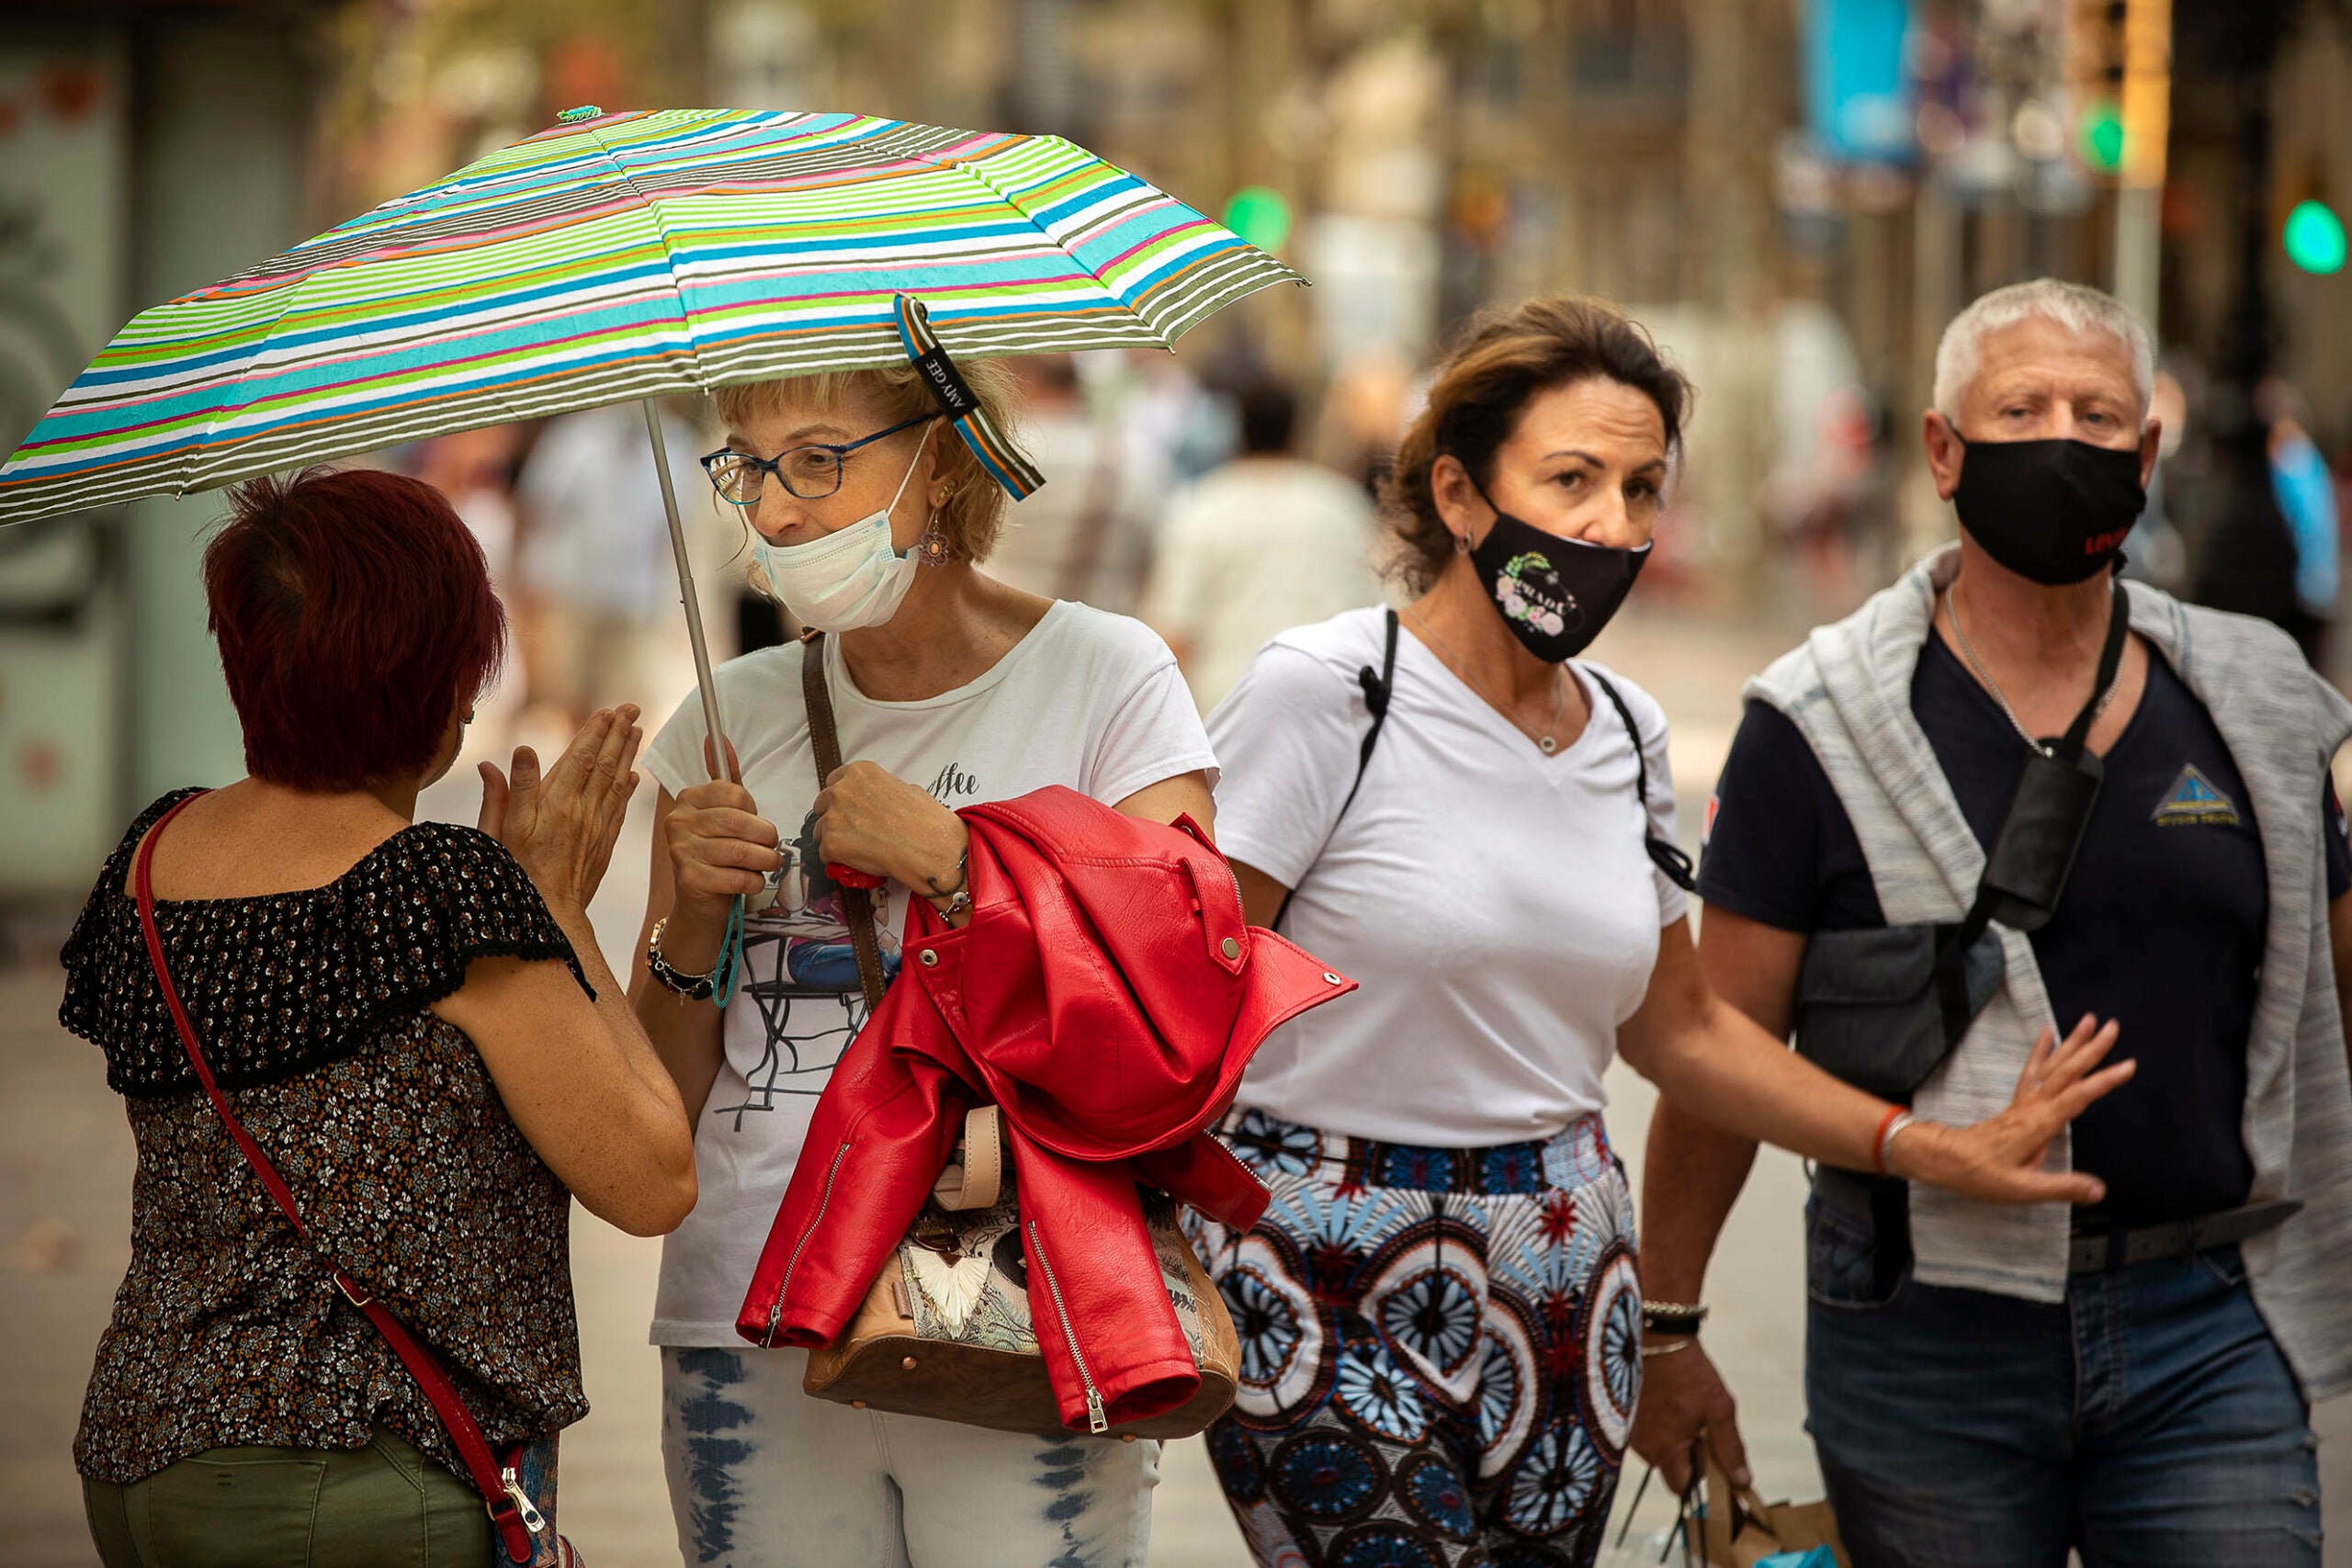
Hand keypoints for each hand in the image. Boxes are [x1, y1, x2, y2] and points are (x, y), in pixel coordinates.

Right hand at [479, 705, 641, 910]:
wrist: (550, 916)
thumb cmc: (515, 874)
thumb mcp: (500, 832)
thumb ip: (508, 791)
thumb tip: (515, 752)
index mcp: (555, 804)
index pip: (580, 758)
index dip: (594, 732)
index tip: (606, 711)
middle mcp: (581, 812)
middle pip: (604, 764)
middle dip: (618, 734)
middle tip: (630, 709)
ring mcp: (596, 828)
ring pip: (617, 782)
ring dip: (628, 754)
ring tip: (637, 730)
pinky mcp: (604, 844)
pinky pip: (620, 809)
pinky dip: (628, 789)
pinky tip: (634, 775)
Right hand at [659, 734, 782, 927]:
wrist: (699, 902)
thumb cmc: (716, 852)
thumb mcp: (722, 811)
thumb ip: (725, 778)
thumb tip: (718, 738)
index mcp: (687, 799)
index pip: (735, 794)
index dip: (754, 812)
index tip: (752, 823)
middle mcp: (678, 822)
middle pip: (739, 822)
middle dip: (766, 837)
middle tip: (771, 847)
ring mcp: (681, 852)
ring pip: (741, 852)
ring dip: (765, 860)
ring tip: (768, 863)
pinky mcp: (691, 881)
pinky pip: (738, 878)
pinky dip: (754, 881)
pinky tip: (751, 881)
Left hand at [810, 760, 966, 893]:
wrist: (930, 846)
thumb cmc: (925, 820)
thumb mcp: (906, 789)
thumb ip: (882, 791)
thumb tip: (878, 802)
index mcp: (859, 772)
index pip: (834, 782)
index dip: (842, 799)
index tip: (850, 810)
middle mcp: (841, 790)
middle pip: (822, 804)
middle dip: (835, 818)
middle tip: (854, 832)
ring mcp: (833, 816)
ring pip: (821, 831)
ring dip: (836, 840)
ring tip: (861, 850)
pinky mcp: (831, 843)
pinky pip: (826, 855)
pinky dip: (840, 860)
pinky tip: (861, 861)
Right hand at [1627, 1339, 1748, 1495]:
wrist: (1658, 1338)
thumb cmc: (1690, 1374)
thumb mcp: (1719, 1409)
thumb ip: (1729, 1449)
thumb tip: (1741, 1481)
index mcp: (1666, 1449)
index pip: (1680, 1487)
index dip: (1698, 1477)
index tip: (1708, 1455)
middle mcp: (1643, 1445)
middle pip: (1667, 1468)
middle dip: (1684, 1455)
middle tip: (1698, 1426)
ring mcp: (1631, 1429)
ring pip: (1655, 1449)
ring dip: (1669, 1439)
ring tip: (1682, 1408)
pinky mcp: (1624, 1413)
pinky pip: (1644, 1431)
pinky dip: (1657, 1423)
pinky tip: (1667, 1400)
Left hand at [1890, 1014, 2135, 1204]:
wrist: (1946, 1160)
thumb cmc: (1982, 1175)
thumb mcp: (2024, 1188)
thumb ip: (2062, 1187)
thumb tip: (2099, 1191)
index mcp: (2040, 1124)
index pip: (2078, 1097)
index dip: (2103, 1081)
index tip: (2129, 1065)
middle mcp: (2033, 1107)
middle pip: (2067, 1072)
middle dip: (2091, 1049)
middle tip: (2113, 1026)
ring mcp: (2024, 1102)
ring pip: (2052, 1066)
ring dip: (2071, 1042)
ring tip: (2088, 1020)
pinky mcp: (2017, 1103)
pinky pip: (2031, 1070)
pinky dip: (2040, 1050)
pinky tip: (2047, 1033)